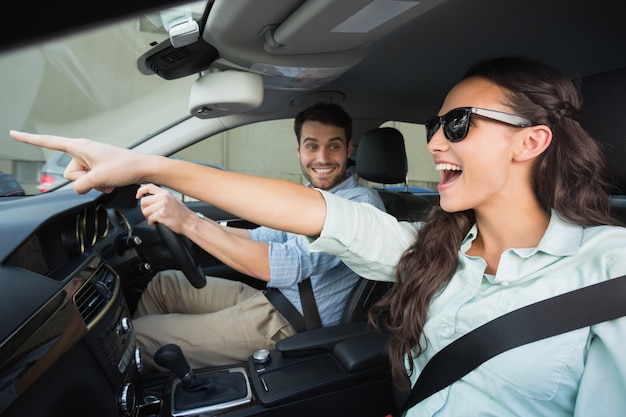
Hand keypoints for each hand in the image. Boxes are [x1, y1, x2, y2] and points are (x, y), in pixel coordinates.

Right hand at [10, 131, 150, 193]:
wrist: (144, 168)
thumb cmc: (125, 167)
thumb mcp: (99, 178)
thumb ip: (81, 185)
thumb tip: (77, 189)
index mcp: (79, 147)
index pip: (49, 142)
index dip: (30, 140)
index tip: (13, 133)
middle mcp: (83, 152)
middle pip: (69, 173)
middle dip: (84, 180)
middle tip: (102, 176)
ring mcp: (91, 161)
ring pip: (81, 180)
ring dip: (95, 184)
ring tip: (109, 178)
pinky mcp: (98, 168)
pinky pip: (91, 182)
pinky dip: (101, 185)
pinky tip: (112, 182)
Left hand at [137, 183, 194, 233]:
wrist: (189, 222)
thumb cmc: (182, 213)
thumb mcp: (173, 200)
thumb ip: (162, 197)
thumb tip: (151, 199)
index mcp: (165, 193)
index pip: (148, 187)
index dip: (141, 191)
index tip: (138, 196)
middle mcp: (163, 198)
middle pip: (143, 201)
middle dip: (145, 209)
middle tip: (150, 214)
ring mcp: (162, 206)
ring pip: (145, 211)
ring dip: (148, 217)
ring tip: (155, 219)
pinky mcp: (161, 215)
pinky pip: (149, 219)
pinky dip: (151, 223)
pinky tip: (157, 223)